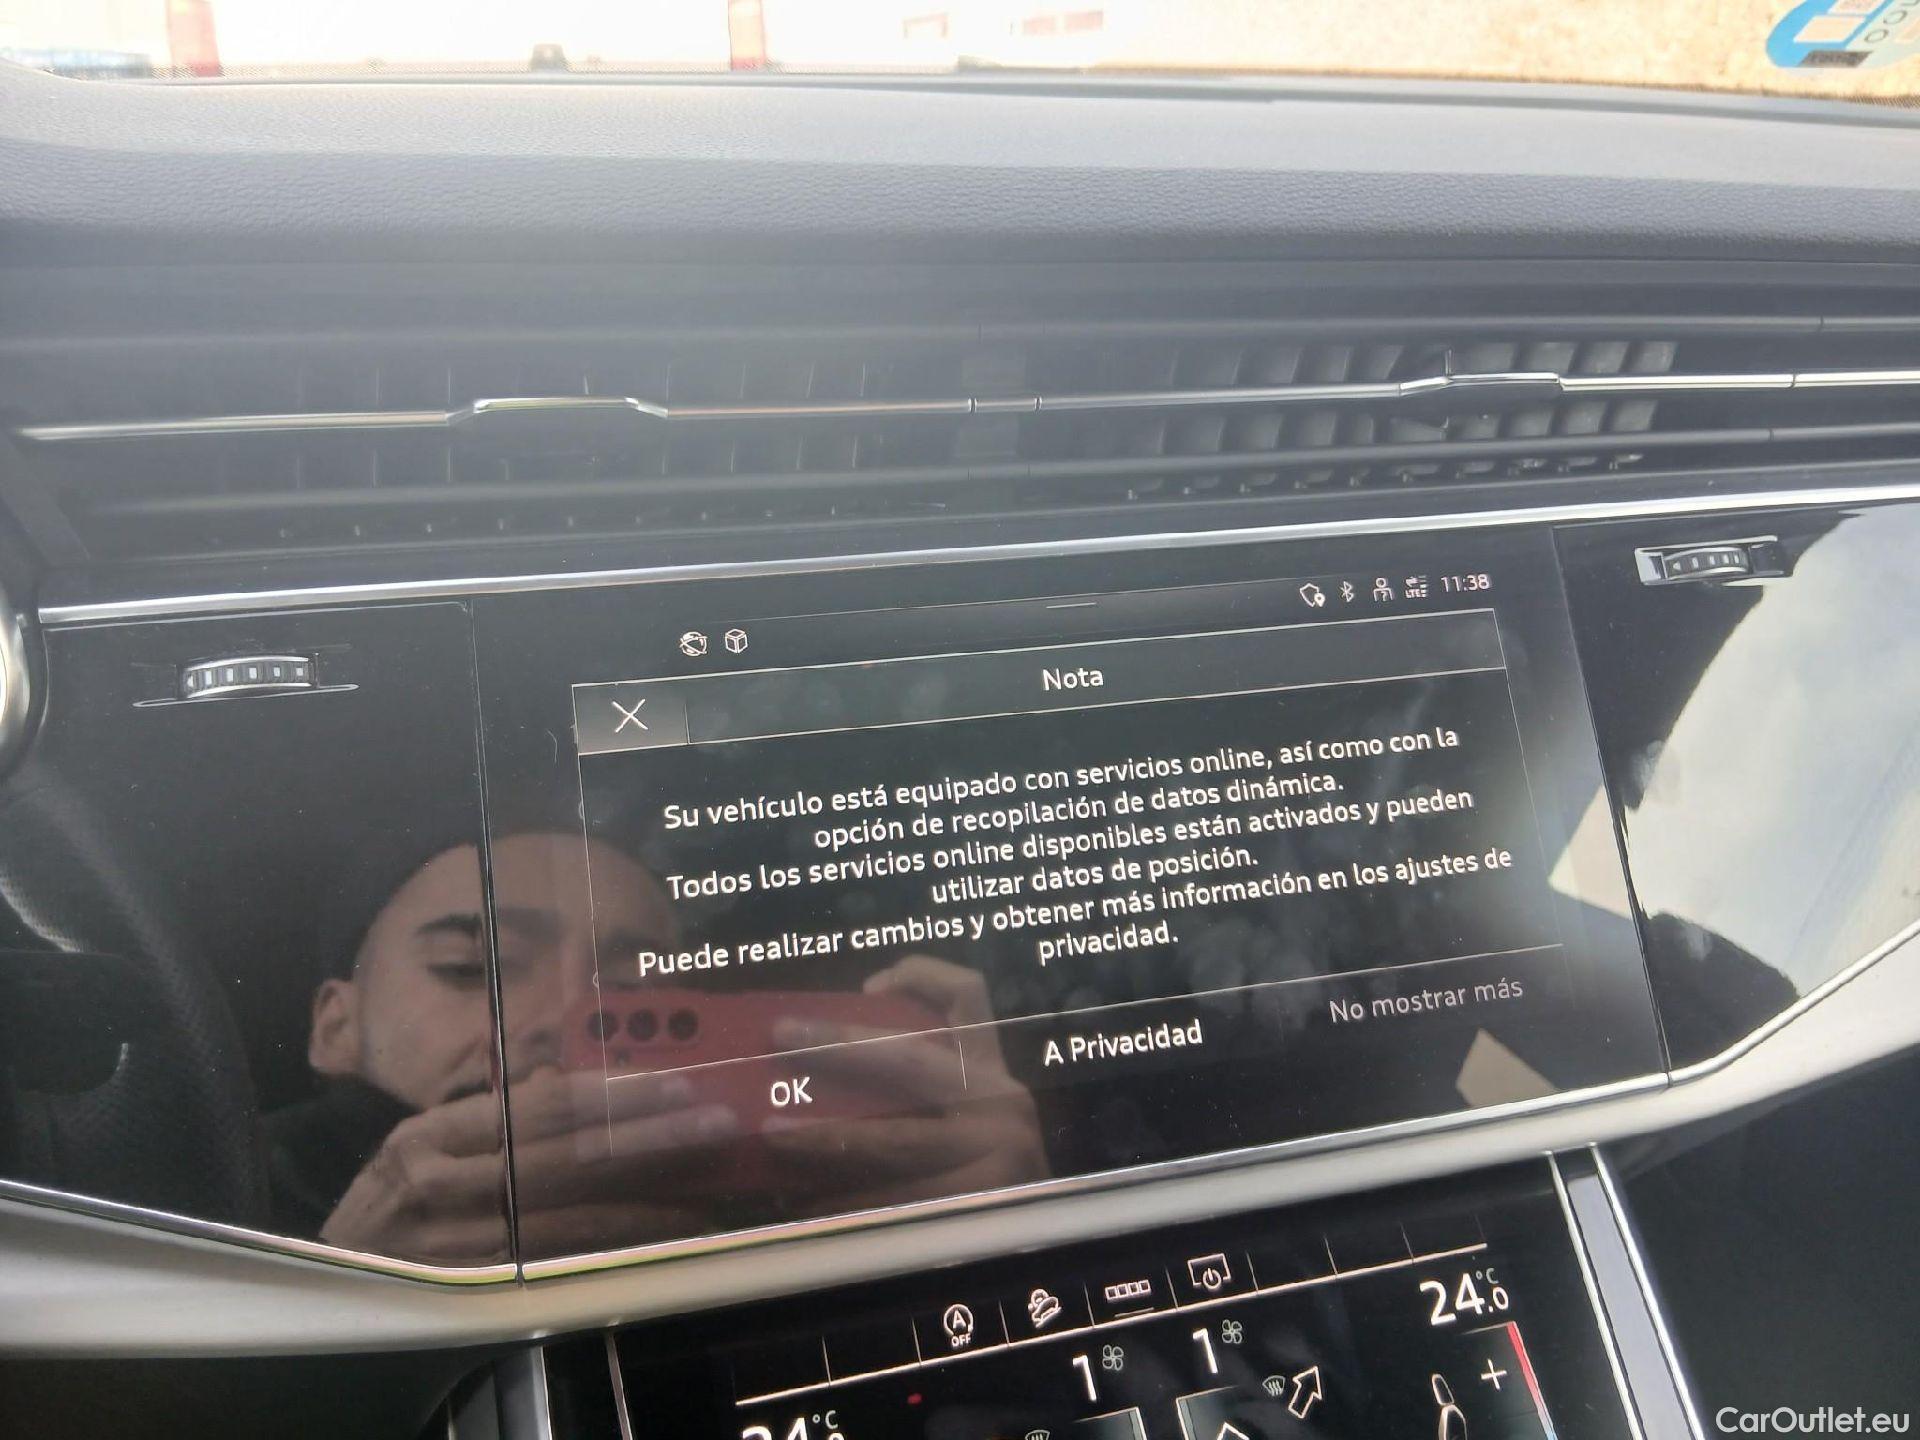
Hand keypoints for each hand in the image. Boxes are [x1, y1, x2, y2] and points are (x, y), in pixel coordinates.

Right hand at [320, 1068, 738, 1261]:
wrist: (324, 1287)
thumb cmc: (385, 1206)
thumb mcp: (420, 1147)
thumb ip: (495, 1117)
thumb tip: (579, 1085)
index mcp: (430, 1137)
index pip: (535, 1108)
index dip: (611, 1095)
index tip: (672, 1082)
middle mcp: (441, 1188)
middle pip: (565, 1157)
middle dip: (649, 1138)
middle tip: (714, 1123)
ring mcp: (458, 1248)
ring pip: (574, 1216)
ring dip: (652, 1198)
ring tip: (712, 1179)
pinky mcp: (476, 1293)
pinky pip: (564, 1264)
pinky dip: (624, 1245)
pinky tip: (670, 1231)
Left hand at [760, 956, 1046, 1211]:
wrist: (1046, 1249)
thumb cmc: (990, 1179)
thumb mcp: (973, 1120)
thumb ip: (923, 1092)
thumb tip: (825, 1075)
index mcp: (993, 1073)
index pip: (969, 995)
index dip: (919, 975)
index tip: (866, 987)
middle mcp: (999, 1102)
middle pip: (909, 1059)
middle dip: (837, 1044)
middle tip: (780, 1039)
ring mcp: (995, 1155)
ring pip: (893, 1138)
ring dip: (825, 1135)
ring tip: (774, 1133)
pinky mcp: (977, 1206)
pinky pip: (893, 1200)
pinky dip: (845, 1202)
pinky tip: (807, 1205)